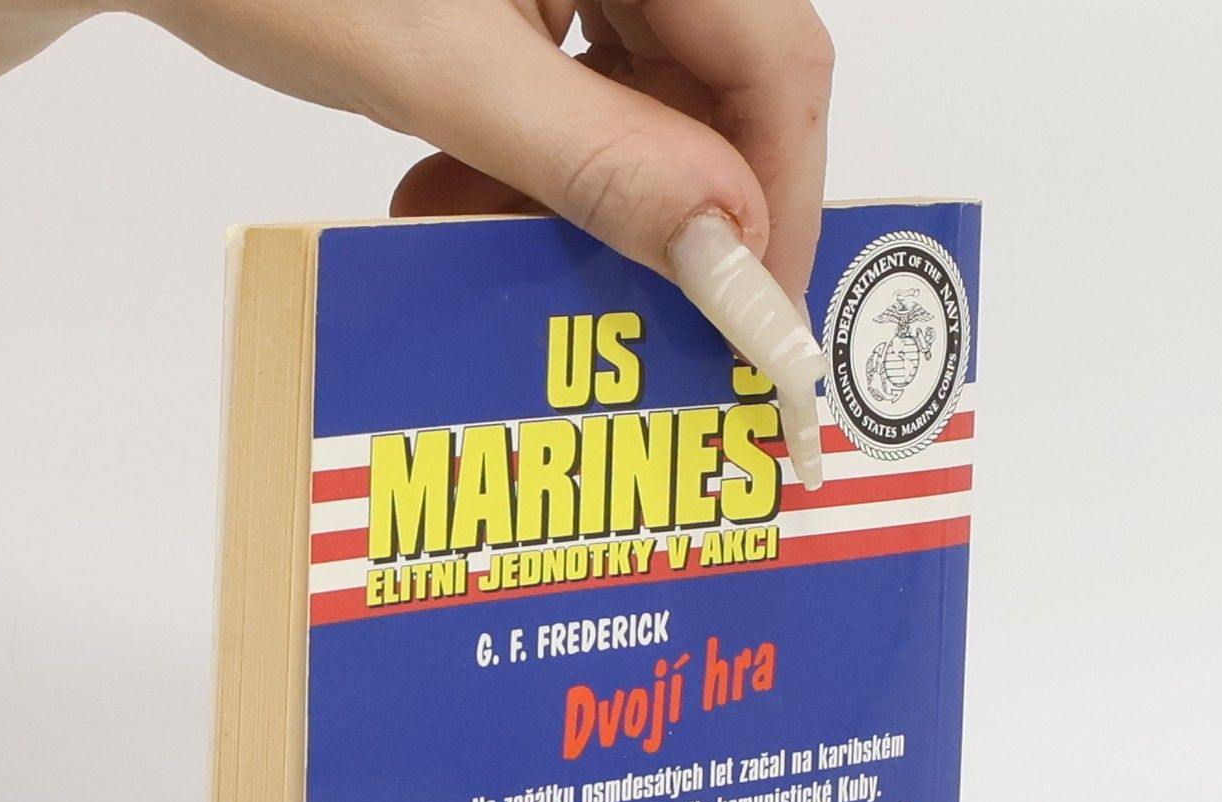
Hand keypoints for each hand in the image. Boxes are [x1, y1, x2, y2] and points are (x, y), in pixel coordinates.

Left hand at [135, 0, 835, 473]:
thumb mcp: (440, 69)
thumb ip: (592, 157)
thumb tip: (723, 248)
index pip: (778, 60)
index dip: (781, 199)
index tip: (756, 321)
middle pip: (722, 85)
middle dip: (667, 209)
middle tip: (619, 307)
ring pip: (648, 100)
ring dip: (582, 194)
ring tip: (481, 229)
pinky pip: (581, 88)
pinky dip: (531, 160)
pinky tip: (452, 184)